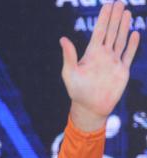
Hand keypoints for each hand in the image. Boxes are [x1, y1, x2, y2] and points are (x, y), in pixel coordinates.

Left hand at [60, 1, 139, 131]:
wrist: (90, 107)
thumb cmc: (77, 92)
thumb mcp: (70, 73)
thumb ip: (69, 56)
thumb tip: (62, 39)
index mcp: (91, 54)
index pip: (99, 32)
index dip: (103, 18)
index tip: (107, 5)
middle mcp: (103, 55)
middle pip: (111, 32)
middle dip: (115, 17)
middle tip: (120, 2)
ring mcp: (113, 62)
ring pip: (121, 40)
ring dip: (124, 27)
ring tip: (127, 13)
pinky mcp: (122, 71)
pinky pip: (128, 55)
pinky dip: (133, 45)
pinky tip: (135, 33)